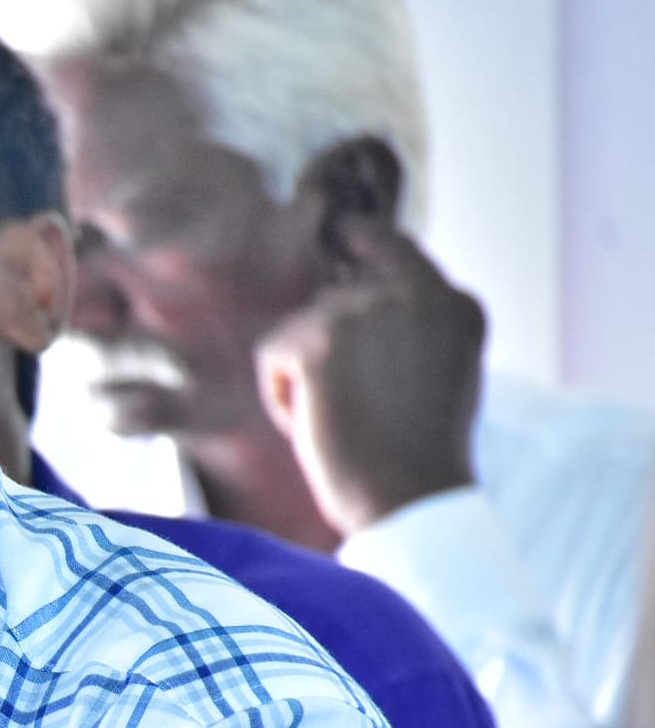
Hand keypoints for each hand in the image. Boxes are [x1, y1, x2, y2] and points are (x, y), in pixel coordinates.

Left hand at [256, 217, 483, 536]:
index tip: (347, 231)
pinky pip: (271, 355)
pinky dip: (280, 397)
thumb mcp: (441, 376)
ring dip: (305, 380)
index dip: (366, 239)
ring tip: (345, 422)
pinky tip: (316, 424)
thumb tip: (350, 306)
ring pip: (300, 331)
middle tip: (357, 411)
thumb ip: (410, 332)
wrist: (412, 497)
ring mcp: (367, 310)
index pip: (398, 249)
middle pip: (334, 301)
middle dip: (326, 354)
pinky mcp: (320, 337)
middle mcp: (416, 294)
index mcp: (456, 306)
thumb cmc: (422, 457)